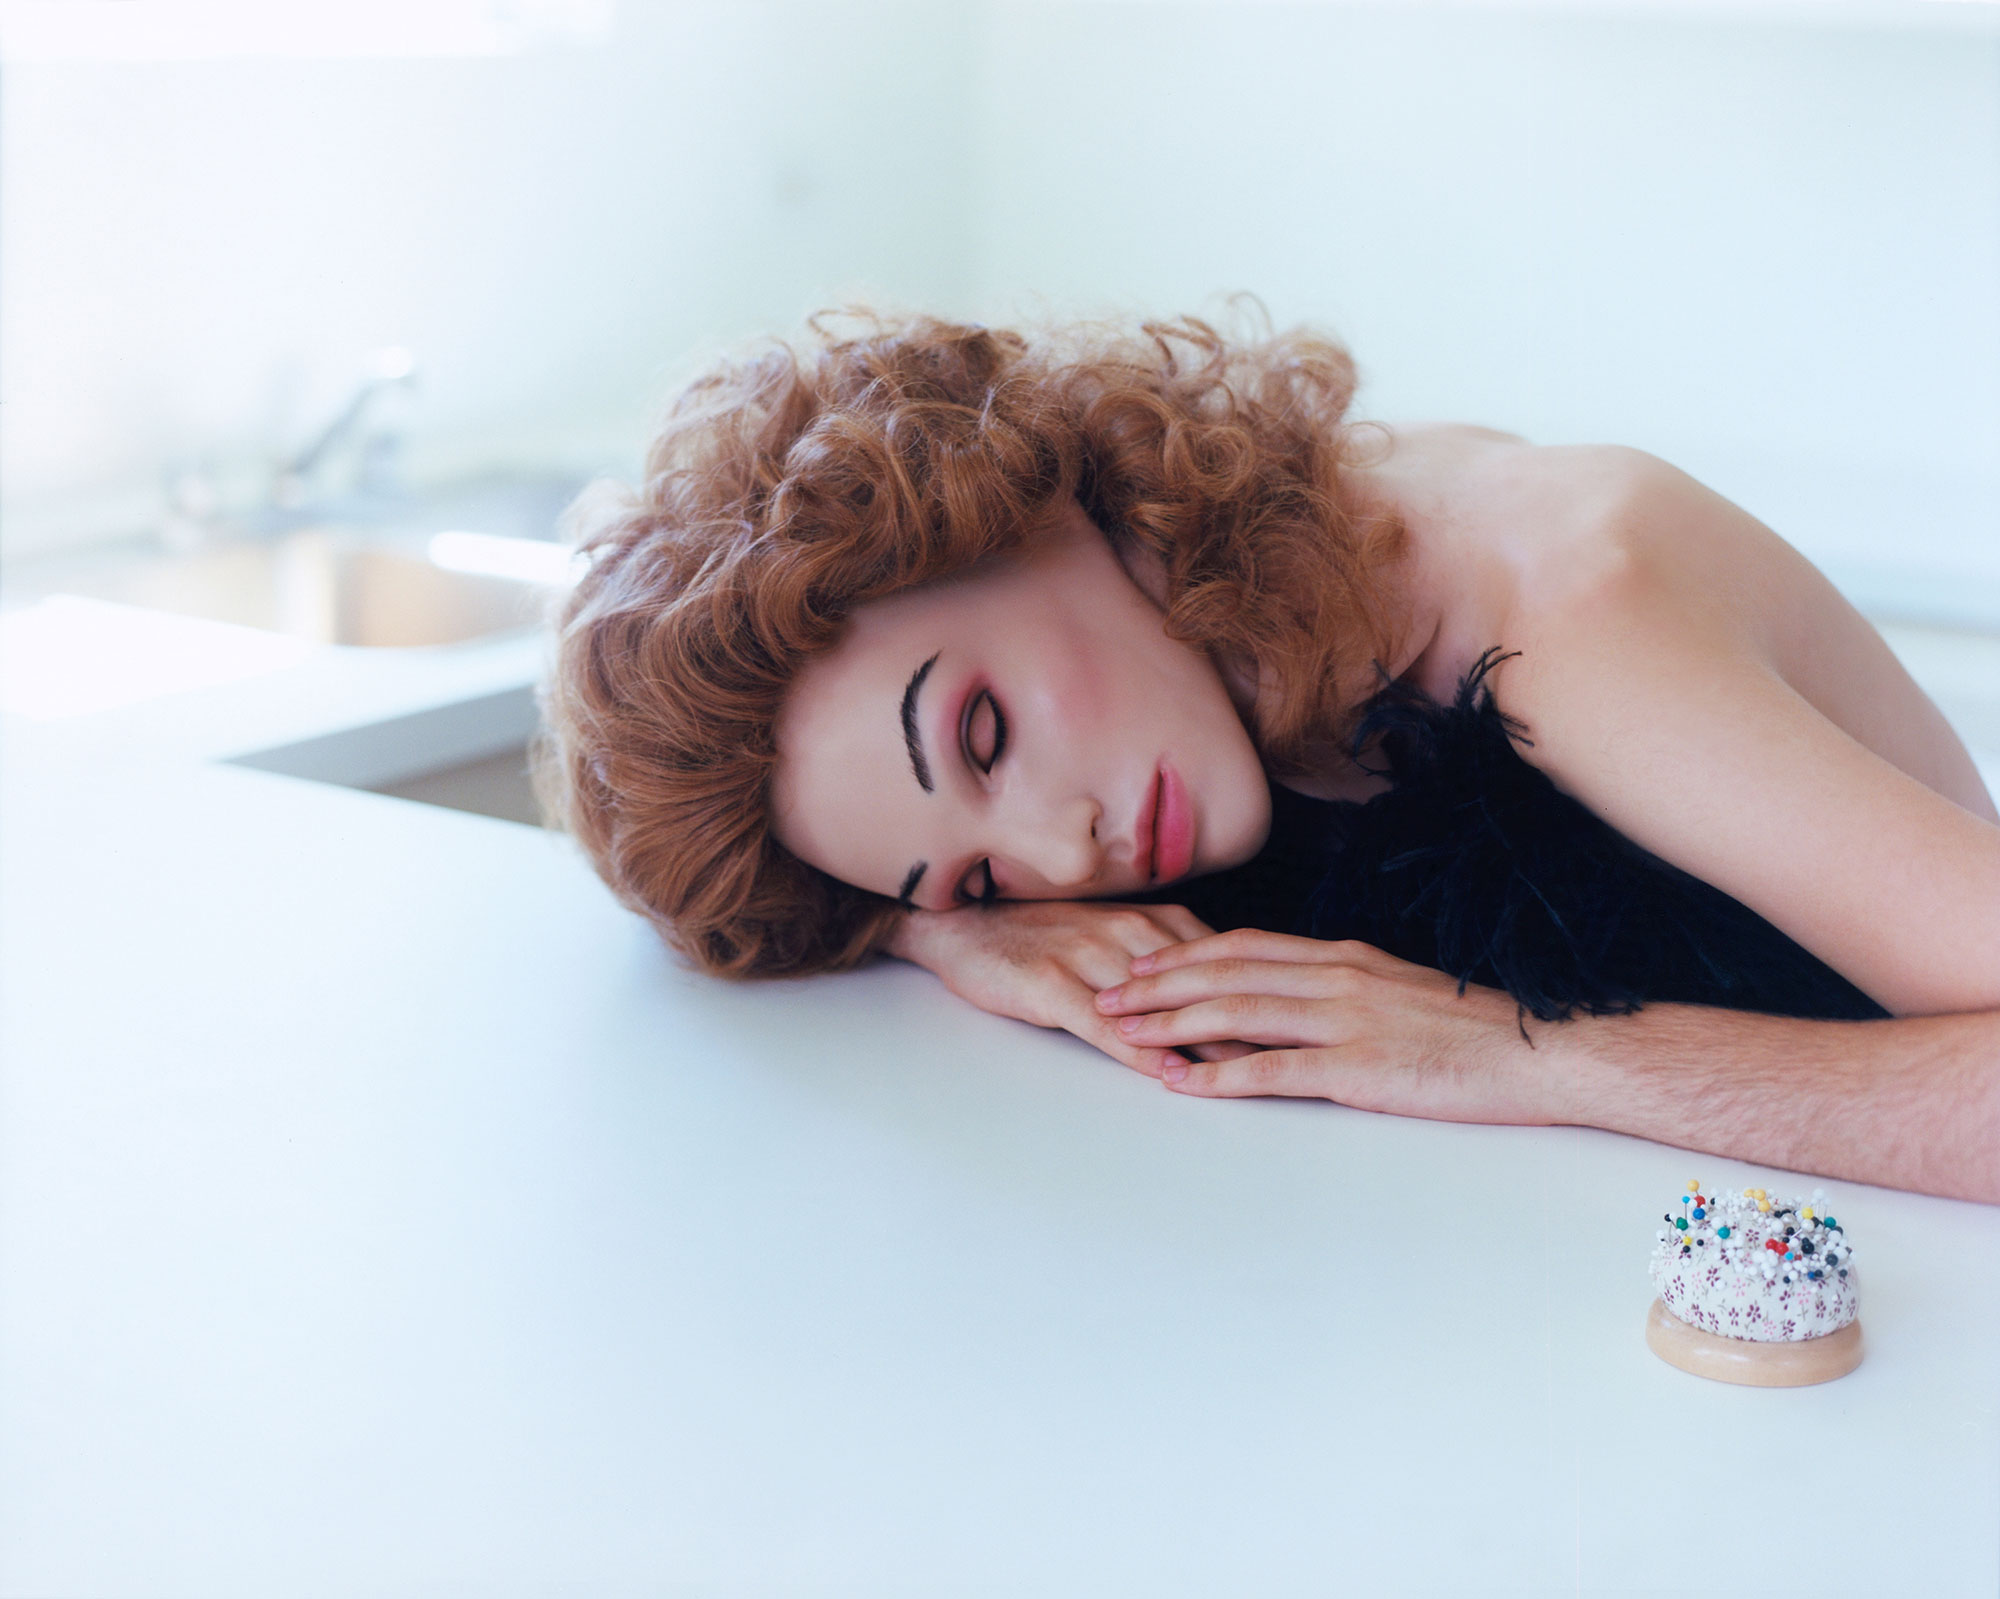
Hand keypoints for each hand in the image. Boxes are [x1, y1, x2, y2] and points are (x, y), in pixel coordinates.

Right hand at [887, 901, 1259, 1076]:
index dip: (1264, 994)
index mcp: (1149, 920)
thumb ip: (1165, 959)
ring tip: (1247, 1072)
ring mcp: (1087, 955)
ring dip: (1202, 1039)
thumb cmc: (1040, 935)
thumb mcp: (1111, 936)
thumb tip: (1227, 995)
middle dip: (1250, 1021)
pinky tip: (1165, 1072)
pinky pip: (1103, 1024)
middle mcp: (1125, 932)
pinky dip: (1138, 1049)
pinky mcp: (1048, 983)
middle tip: (1296, 1054)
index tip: (1308, 1022)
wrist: (959, 924)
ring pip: (1157, 1005)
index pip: (1222, 961)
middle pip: (1200, 983)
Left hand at [1092, 928, 1559, 1123]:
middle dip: (1157, 983)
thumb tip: (1295, 997)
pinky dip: (1219, 1075)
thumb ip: (1344, 989)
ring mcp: (1345, 1021)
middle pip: (1224, 970)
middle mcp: (1335, 977)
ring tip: (1122, 1032)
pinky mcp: (1358, 1069)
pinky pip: (1273, 1070)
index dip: (1183, 952)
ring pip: (1236, 1011)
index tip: (1138, 961)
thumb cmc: (1474, 1032)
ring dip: (1171, 1022)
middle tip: (1106, 993)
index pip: (1243, 943)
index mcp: (1344, 956)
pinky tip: (1182, 1083)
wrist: (1541, 1053)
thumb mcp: (1399, 992)